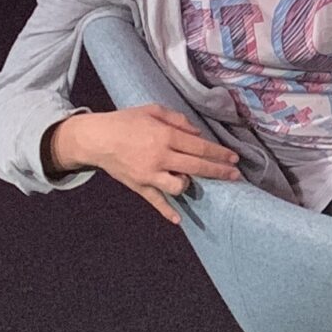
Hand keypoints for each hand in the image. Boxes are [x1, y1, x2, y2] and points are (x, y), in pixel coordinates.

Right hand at [51, 104, 241, 224]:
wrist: (96, 138)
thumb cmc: (126, 121)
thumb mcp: (154, 111)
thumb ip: (178, 121)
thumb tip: (198, 134)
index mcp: (164, 136)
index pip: (199, 147)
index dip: (219, 153)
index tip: (234, 159)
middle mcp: (159, 156)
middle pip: (196, 167)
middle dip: (219, 172)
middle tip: (235, 175)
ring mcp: (148, 174)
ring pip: (178, 186)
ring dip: (189, 185)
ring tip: (191, 180)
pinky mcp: (139, 186)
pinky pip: (155, 201)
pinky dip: (167, 211)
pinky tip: (179, 220)